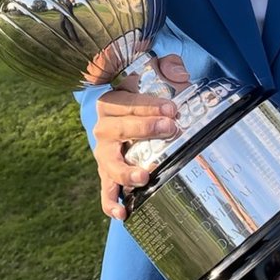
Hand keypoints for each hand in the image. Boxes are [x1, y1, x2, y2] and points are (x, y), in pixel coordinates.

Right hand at [93, 54, 190, 219]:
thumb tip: (176, 71)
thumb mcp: (160, 77)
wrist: (132, 121)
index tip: (172, 109)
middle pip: (118, 129)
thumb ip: (169, 67)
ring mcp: (104, 154)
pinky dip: (111, 203)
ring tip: (144, 175)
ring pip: (109, 162)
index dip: (148, 104)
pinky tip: (123, 213)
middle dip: (143, 129)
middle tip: (170, 128)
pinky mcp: (108, 175)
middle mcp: (104, 128)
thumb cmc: (150, 99)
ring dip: (125, 170)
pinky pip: (105, 191)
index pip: (126, 101)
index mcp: (112, 102)